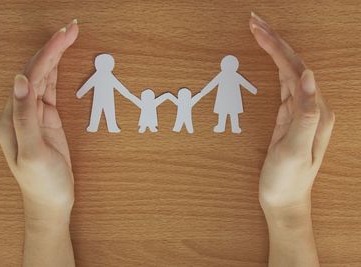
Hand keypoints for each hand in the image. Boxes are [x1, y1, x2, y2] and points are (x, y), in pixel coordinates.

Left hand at [0, 20, 78, 222]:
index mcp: (12, 117)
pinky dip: (55, 72)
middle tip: (72, 27)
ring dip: (55, 56)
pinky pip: (49, 89)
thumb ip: (25, 115)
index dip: (48, 53)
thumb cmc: (42, 181)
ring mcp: (33, 114)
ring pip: (42, 77)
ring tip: (69, 36)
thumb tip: (20, 78)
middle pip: (35, 71)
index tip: (66, 34)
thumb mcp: (33, 152)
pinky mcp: (46, 119)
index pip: (30, 76)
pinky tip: (60, 60)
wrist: (51, 201)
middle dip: (53, 47)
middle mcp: (19, 111)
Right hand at [250, 13, 334, 216]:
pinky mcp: (288, 118)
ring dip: (273, 51)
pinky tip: (269, 60)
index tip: (257, 28)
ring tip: (258, 33)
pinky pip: (282, 86)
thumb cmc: (288, 180)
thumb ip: (305, 114)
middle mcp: (311, 107)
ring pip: (287, 72)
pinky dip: (273, 69)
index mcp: (315, 111)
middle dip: (274, 41)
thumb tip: (309, 76)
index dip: (276, 46)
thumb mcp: (296, 150)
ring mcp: (300, 112)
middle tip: (254, 21)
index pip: (296, 69)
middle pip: (293, 65)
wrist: (284, 201)